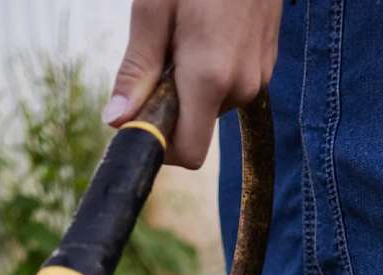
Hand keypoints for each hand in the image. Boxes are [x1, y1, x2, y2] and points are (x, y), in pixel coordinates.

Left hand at [103, 0, 281, 168]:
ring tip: (188, 33)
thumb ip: (136, 69)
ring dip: (191, 84)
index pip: (188, 152)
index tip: (142, 116)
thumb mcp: (154, 9)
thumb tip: (116, 120)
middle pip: (196, 127)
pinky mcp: (266, 67)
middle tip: (163, 51)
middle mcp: (240, 87)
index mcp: (210, 77)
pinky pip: (230, 87)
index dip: (161, 143)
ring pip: (211, 106)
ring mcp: (258, 78)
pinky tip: (209, 32)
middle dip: (172, 103)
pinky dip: (211, 72)